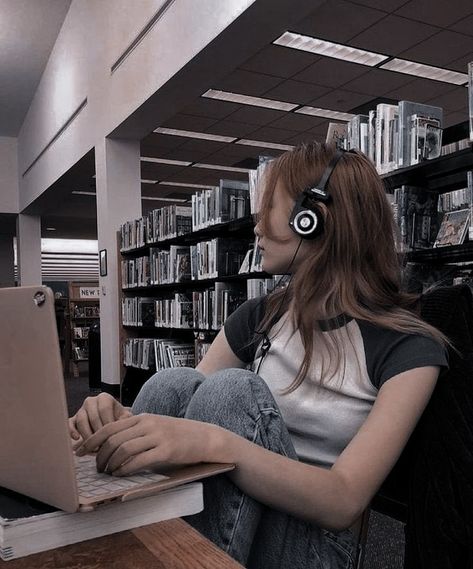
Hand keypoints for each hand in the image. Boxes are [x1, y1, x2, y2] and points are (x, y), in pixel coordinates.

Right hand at [69, 393, 131, 447]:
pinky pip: (69, 424)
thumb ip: (125, 420)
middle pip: (93, 416)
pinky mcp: (73, 419)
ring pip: (81, 421)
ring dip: (88, 435)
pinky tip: (77, 439)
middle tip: (104, 445)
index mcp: (104, 398)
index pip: (104, 409)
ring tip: (95, 447)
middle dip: (98, 433)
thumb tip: (122, 427)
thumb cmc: (119, 419)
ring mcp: (81, 410)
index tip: (111, 436)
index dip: (108, 424)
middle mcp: (91, 401)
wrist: (111, 424)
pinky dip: (71, 431)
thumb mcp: (125, 418)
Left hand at [75, 413, 219, 475]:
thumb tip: (110, 445)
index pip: (109, 427)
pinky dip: (126, 469)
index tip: (80, 451)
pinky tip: (121, 474)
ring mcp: (157, 436)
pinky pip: (140, 460)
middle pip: (114, 439)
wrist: (204, 437)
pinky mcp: (166, 450)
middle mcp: (148, 424)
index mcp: (142, 417)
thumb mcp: (154, 427)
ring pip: (124, 450)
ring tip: (107, 473)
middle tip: (95, 468)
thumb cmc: (177, 434)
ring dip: (111, 464)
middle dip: (100, 456)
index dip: (92, 440)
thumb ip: (135, 432)